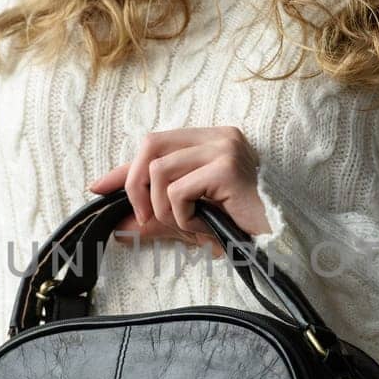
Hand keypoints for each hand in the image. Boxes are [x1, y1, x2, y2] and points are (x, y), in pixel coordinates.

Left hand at [86, 126, 272, 256]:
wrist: (280, 242)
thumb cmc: (242, 229)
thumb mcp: (191, 218)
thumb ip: (156, 215)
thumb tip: (118, 222)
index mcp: (212, 140)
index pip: (156, 143)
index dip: (124, 168)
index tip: (98, 187)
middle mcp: (219, 136)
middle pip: (151, 145)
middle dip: (134, 184)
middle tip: (143, 219)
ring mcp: (224, 149)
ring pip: (160, 171)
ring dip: (163, 208)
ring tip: (187, 226)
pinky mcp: (226, 169)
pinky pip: (178, 191)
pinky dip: (182, 215)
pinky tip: (202, 226)